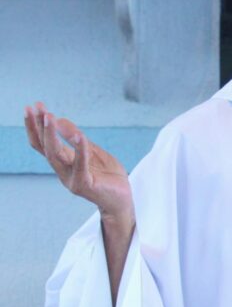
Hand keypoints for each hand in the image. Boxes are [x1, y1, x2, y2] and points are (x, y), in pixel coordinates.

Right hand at [24, 102, 132, 221]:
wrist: (122, 199)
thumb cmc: (108, 176)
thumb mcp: (93, 151)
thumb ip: (78, 139)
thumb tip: (59, 119)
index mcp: (64, 163)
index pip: (44, 143)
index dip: (36, 126)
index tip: (33, 107)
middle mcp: (63, 171)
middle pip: (45, 147)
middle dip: (38, 126)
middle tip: (34, 108)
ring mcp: (71, 179)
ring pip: (56, 155)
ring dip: (51, 135)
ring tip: (50, 116)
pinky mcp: (84, 185)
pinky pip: (80, 165)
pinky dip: (80, 150)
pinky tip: (79, 136)